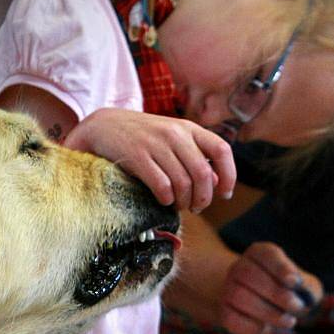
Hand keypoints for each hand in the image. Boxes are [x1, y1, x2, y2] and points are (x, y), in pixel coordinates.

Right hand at [65, 108, 235, 212]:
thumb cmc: (144, 137)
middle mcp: (175, 134)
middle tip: (196, 207)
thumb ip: (196, 156)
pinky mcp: (137, 156)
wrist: (104, 126)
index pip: (221, 150)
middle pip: (203, 174)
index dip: (229, 175)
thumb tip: (219, 183)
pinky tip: (163, 200)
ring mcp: (156, 144)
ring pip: (183, 183)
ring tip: (178, 206)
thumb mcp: (173, 138)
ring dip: (184, 202)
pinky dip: (166, 199)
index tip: (224, 194)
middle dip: (203, 198)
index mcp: (189, 128)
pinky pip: (162, 186)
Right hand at [220, 242, 322, 333]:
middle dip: (276, 294)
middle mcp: (239, 267)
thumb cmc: (289, 293)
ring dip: (267, 312)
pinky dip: (252, 327)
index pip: (266, 254)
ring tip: (288, 321)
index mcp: (259, 253)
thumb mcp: (305, 287)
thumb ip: (308, 288)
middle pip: (248, 274)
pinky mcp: (223, 311)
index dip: (279, 267)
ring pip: (238, 296)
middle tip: (297, 307)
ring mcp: (228, 288)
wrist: (262, 305)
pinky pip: (231, 319)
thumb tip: (299, 291)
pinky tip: (267, 328)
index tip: (293, 281)